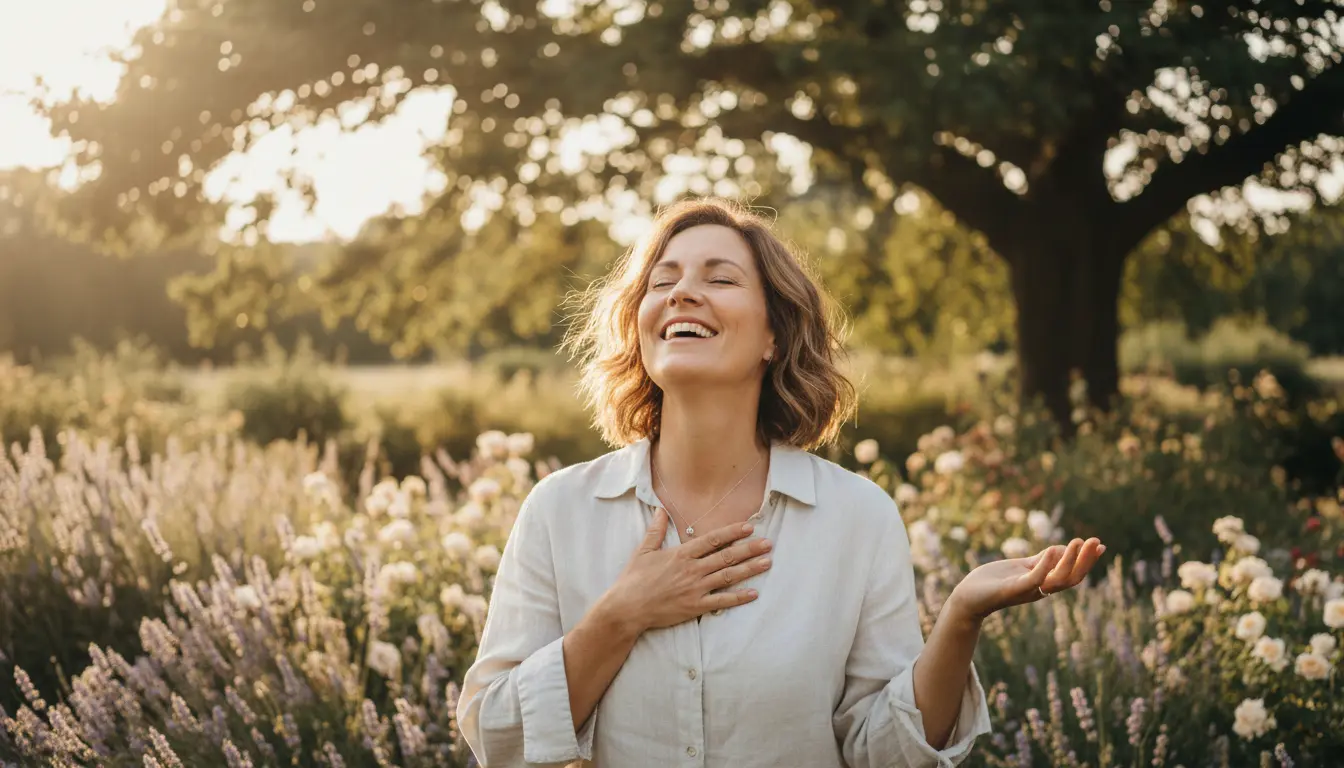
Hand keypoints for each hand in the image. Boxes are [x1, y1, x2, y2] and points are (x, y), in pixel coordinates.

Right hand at [599, 509, 772, 634]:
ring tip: (767, 563)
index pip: (712, 539)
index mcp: (681, 554)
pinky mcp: (696, 607)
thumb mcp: (644, 551)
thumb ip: (656, 530)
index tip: (749, 527)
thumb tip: (661, 510)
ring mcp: (696, 589)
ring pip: (729, 576)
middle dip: (749, 549)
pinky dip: (739, 598)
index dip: (732, 532)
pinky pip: (722, 601)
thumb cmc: (634, 579)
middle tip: (768, 544)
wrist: (627, 608)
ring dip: (750, 569)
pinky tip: (754, 593)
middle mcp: (692, 569)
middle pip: (726, 556)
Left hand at [947, 537, 1105, 622]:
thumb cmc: (993, 582)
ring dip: (1070, 561)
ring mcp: (1027, 591)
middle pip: (1071, 579)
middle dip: (1085, 560)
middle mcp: (1039, 590)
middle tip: (1096, 541)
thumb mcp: (1022, 567)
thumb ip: (1041, 560)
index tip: (1101, 546)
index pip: (1072, 575)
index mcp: (1043, 584)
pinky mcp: (1012, 589)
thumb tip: (1062, 549)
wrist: (968, 597)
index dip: (1087, 561)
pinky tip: (1055, 549)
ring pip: (1057, 580)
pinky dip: (1046, 565)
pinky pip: (1034, 578)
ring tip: (1078, 541)